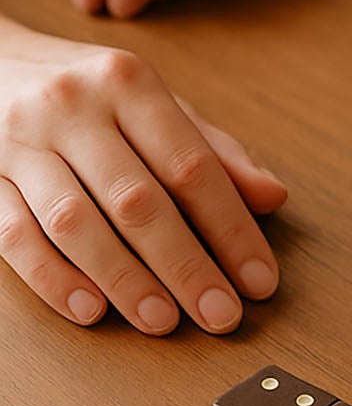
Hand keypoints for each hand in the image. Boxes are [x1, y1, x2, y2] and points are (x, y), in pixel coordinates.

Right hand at [0, 20, 284, 332]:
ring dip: (124, 279)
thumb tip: (272, 197)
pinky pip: (14, 235)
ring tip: (162, 321)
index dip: (231, 229)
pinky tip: (91, 311)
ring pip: (75, 222)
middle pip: (137, 200)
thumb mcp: (152, 104)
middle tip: (220, 315)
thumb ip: (211, 150)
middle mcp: (73, 108)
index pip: (190, 165)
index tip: (259, 282)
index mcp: (128, 83)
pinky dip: (54, 278)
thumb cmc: (86, 93)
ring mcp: (20, 142)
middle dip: (185, 266)